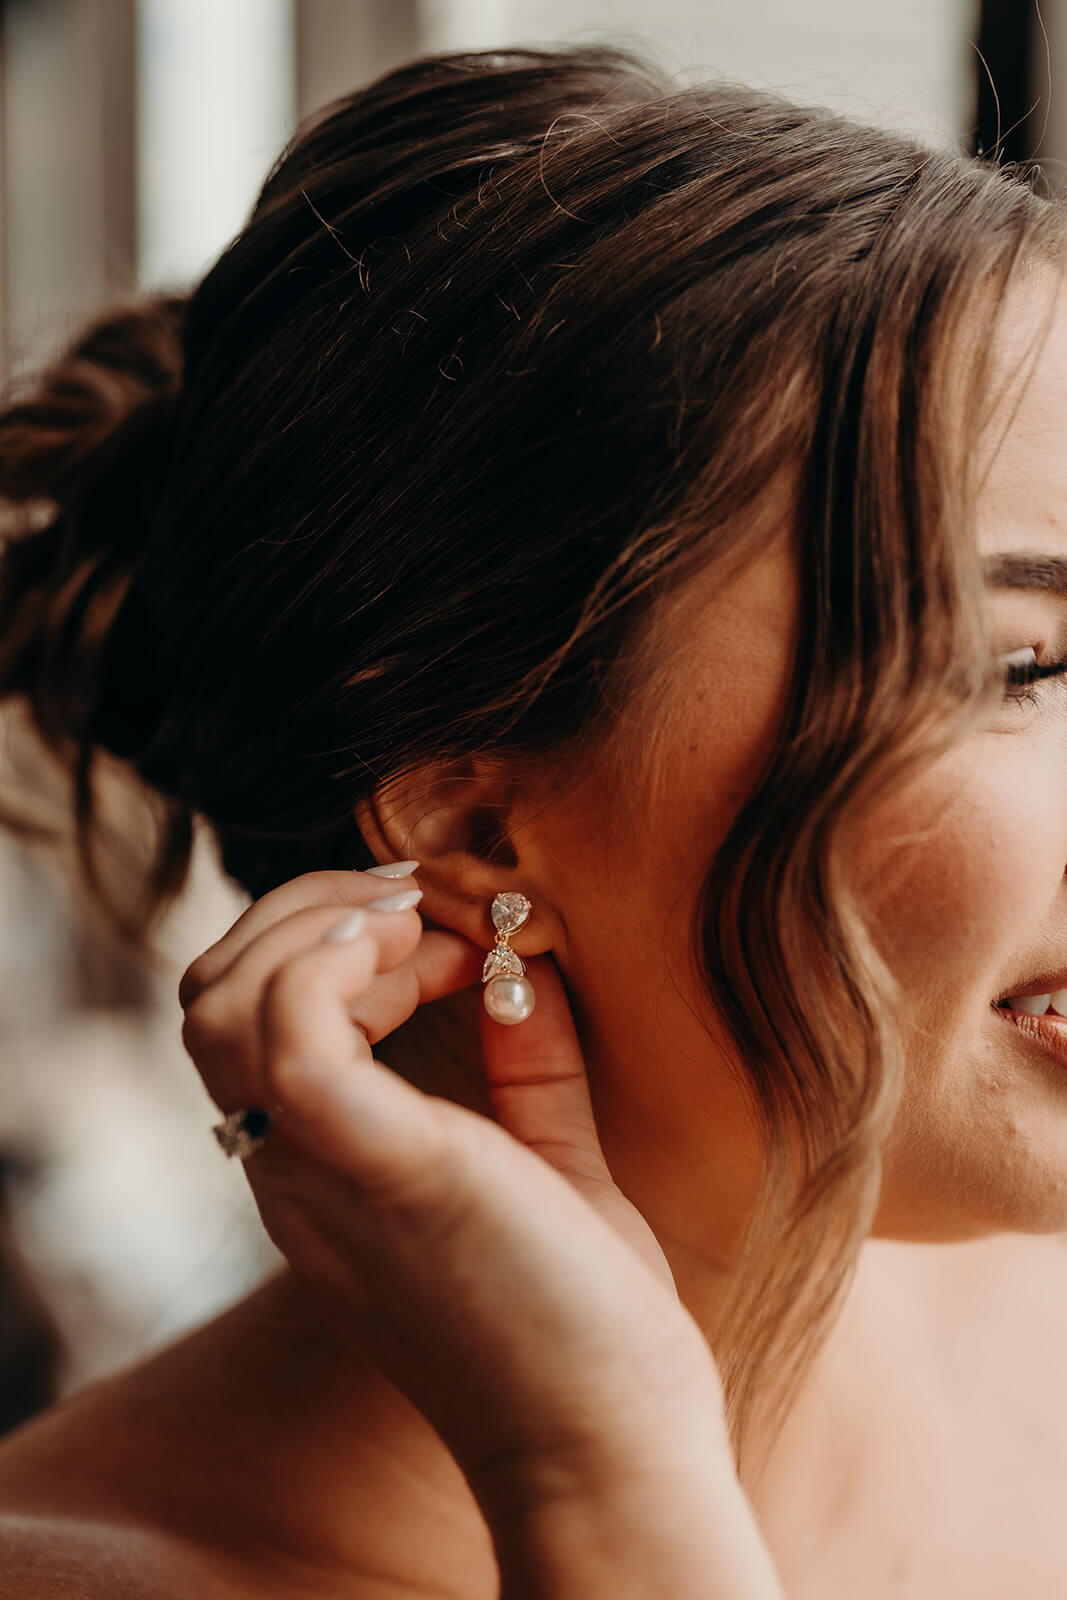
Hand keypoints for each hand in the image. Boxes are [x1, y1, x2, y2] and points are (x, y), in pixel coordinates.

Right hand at [179, 869, 783, 1597]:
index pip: (242, 1022)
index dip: (330, 945)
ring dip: (318, 925)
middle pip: (209, 995)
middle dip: (306, 912)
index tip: (450, 942)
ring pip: (221, 1003)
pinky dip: (338, 962)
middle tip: (419, 911)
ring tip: (421, 927)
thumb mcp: (548, 1162)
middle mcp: (292, 1172)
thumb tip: (525, 967)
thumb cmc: (584, 1319)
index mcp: (319, 1171)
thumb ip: (528, 1066)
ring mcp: (321, 1172)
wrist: (612, 1450)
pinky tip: (424, 951)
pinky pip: (291, 1037)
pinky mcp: (381, 1167)